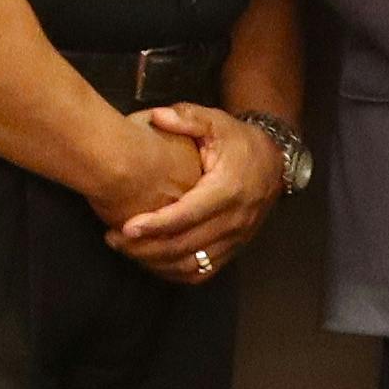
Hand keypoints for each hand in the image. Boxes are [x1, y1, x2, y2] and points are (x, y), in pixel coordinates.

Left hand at [108, 104, 277, 281]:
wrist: (275, 162)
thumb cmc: (238, 142)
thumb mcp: (217, 122)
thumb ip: (187, 118)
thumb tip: (157, 116)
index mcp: (227, 189)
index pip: (188, 214)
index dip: (156, 224)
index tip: (125, 227)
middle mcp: (235, 218)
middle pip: (186, 244)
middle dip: (146, 246)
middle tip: (113, 239)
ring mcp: (237, 237)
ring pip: (194, 263)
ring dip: (157, 262)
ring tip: (127, 250)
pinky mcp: (236, 248)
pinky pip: (205, 271)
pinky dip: (177, 272)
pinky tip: (153, 262)